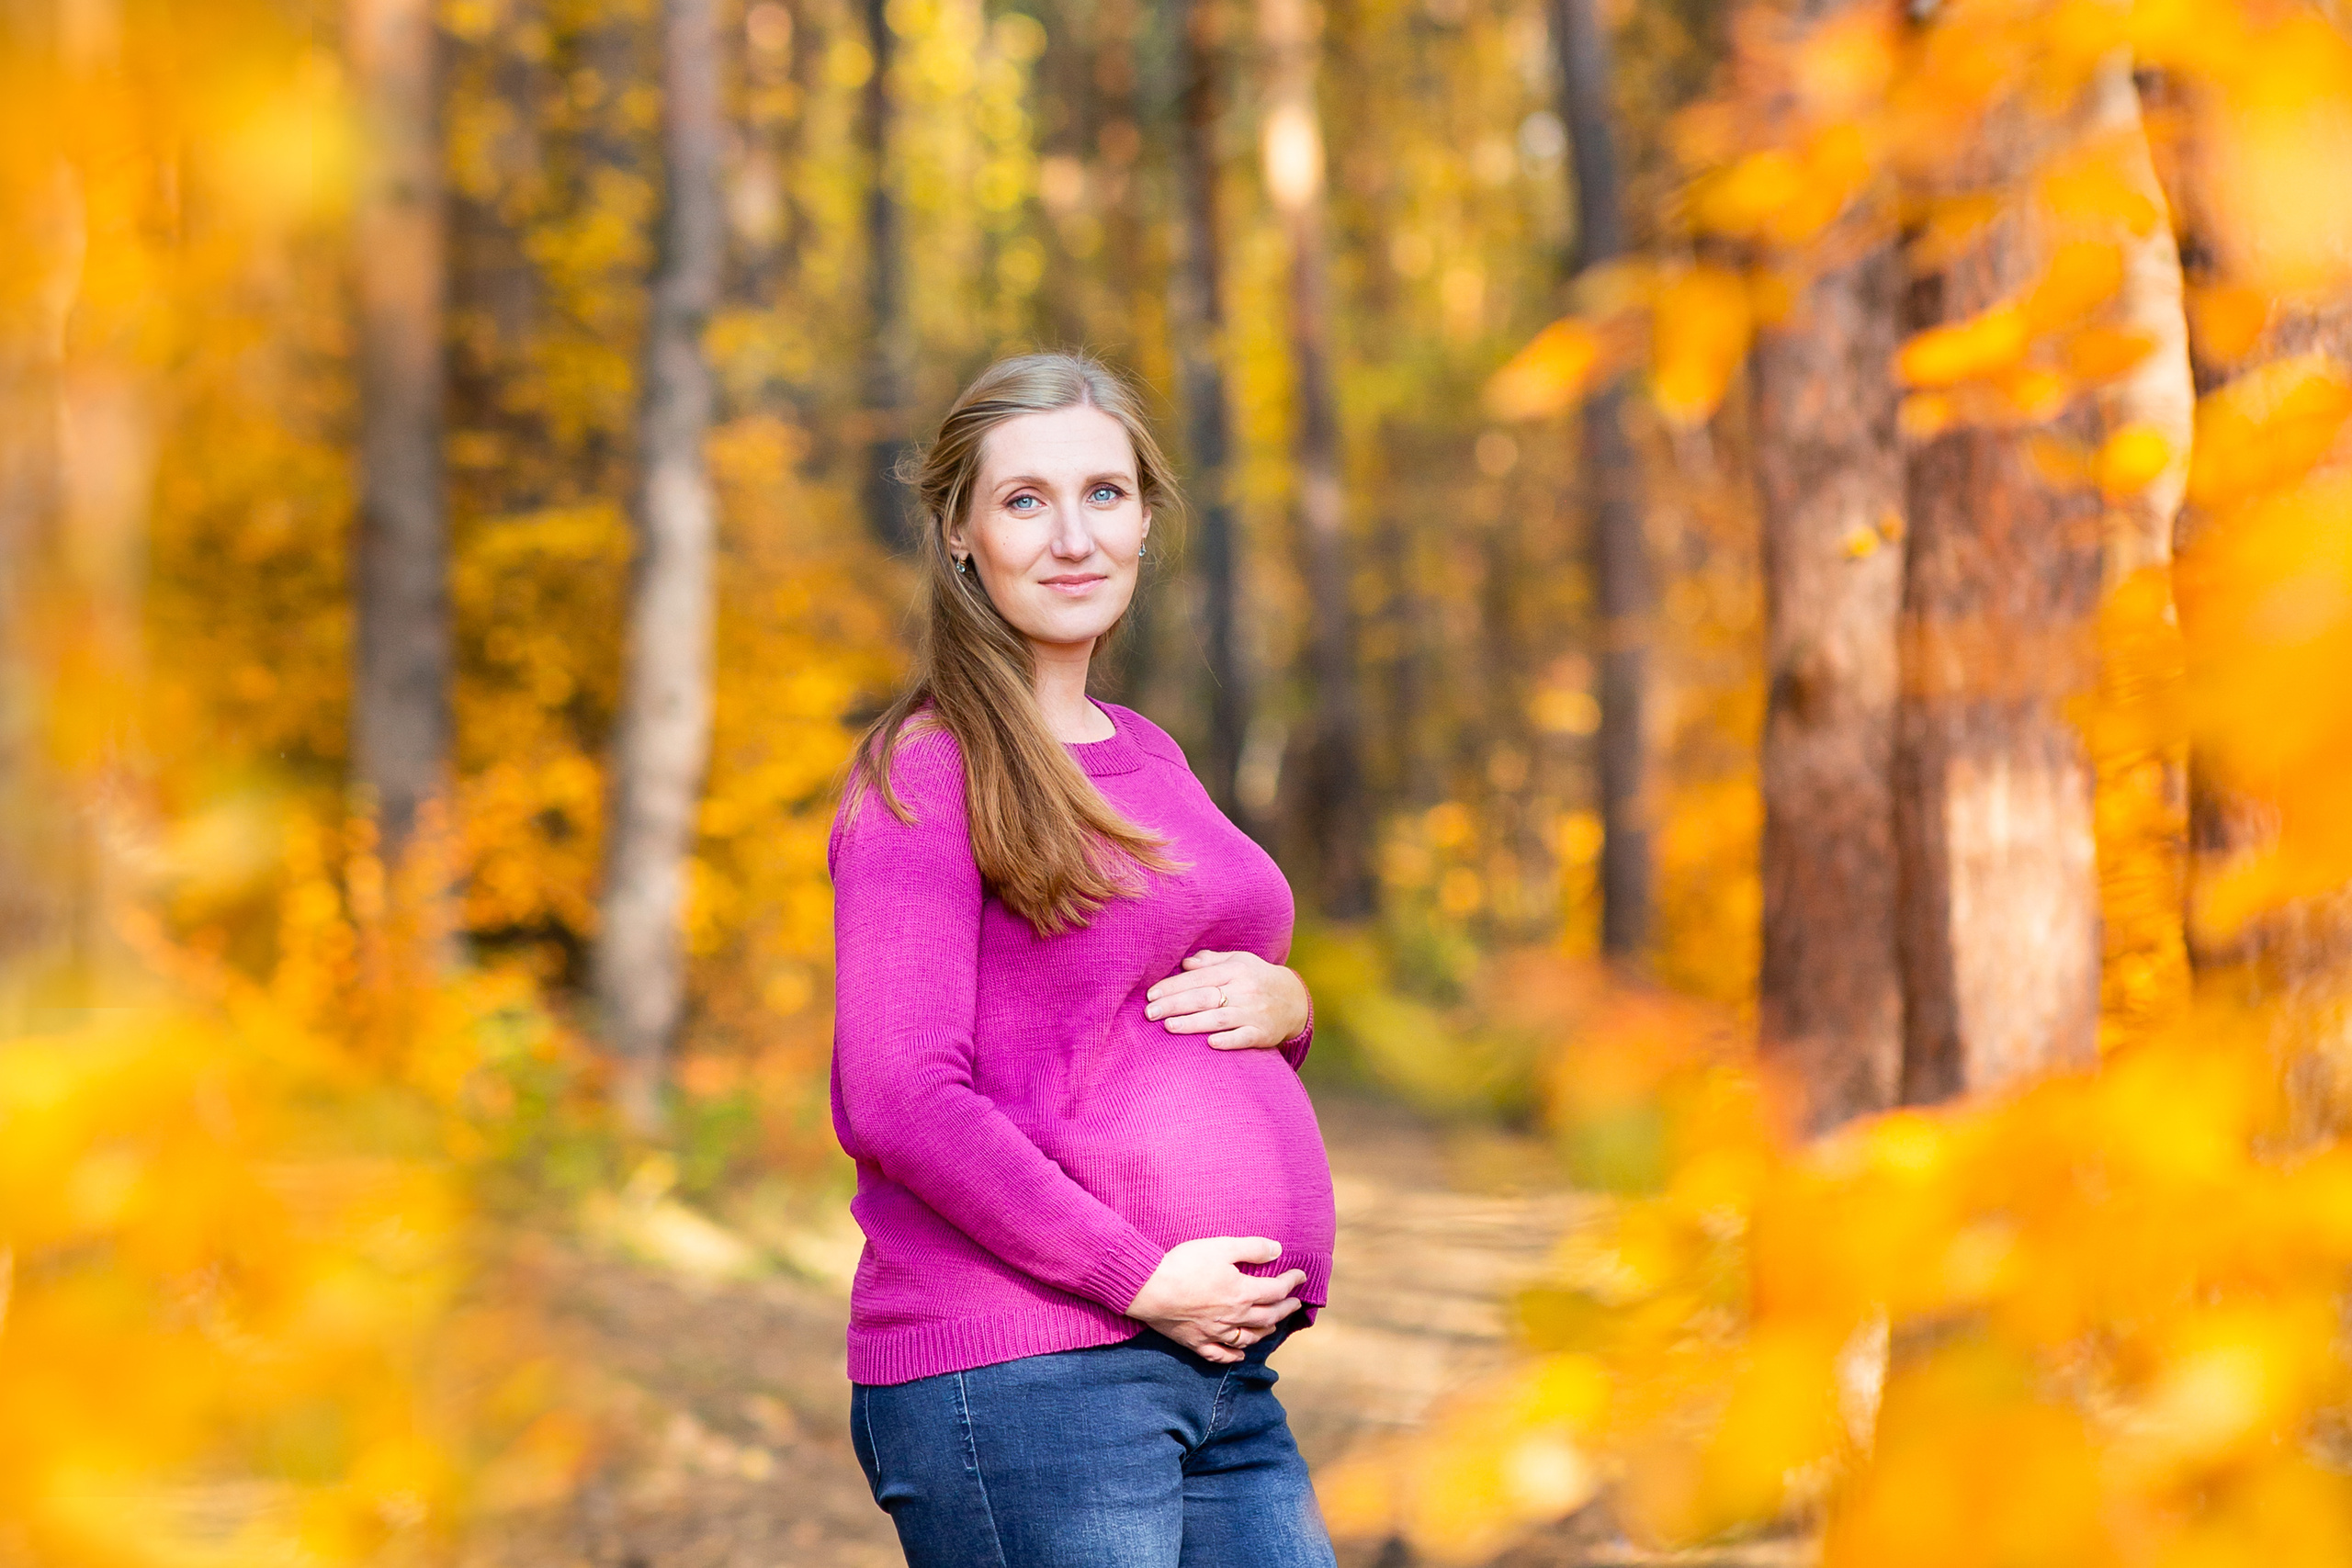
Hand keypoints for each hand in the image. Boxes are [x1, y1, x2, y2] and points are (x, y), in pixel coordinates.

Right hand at [1126, 1237, 1305, 1362]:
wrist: (1150, 1289)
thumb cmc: (1185, 1264)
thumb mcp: (1221, 1247)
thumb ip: (1251, 1249)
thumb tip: (1278, 1250)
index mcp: (1242, 1293)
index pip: (1276, 1290)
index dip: (1291, 1283)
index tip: (1301, 1276)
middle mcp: (1234, 1317)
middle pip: (1268, 1316)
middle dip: (1285, 1308)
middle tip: (1295, 1303)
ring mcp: (1216, 1333)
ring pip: (1248, 1338)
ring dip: (1265, 1331)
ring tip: (1273, 1326)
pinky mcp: (1197, 1342)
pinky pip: (1221, 1355)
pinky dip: (1234, 1356)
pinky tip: (1241, 1355)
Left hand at [1144, 950, 1310, 1050]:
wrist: (1294, 1000)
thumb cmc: (1256, 979)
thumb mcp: (1239, 961)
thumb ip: (1210, 962)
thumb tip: (1184, 963)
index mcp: (1235, 970)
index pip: (1199, 977)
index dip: (1173, 986)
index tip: (1151, 995)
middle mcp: (1245, 990)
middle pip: (1205, 997)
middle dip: (1175, 1004)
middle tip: (1150, 1013)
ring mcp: (1254, 1013)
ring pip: (1219, 1018)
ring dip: (1193, 1023)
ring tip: (1168, 1026)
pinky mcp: (1263, 1033)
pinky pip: (1244, 1037)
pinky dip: (1228, 1041)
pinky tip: (1210, 1044)